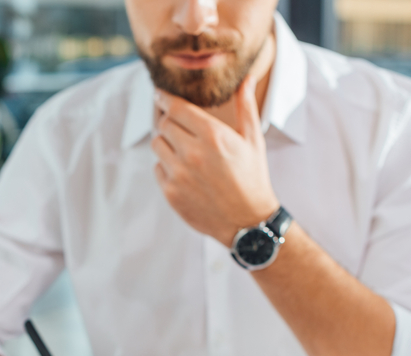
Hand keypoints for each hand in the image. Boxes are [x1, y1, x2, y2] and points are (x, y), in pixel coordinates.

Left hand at [151, 76, 279, 246]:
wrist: (247, 221)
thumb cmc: (252, 178)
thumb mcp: (253, 139)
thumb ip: (246, 106)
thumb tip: (247, 79)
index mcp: (213, 136)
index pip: (176, 108)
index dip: (165, 98)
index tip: (160, 94)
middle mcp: (193, 153)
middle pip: (163, 124)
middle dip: (169, 121)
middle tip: (178, 125)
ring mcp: (179, 174)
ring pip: (157, 145)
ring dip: (166, 143)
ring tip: (183, 149)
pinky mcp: (170, 192)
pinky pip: (158, 168)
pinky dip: (166, 166)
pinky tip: (184, 171)